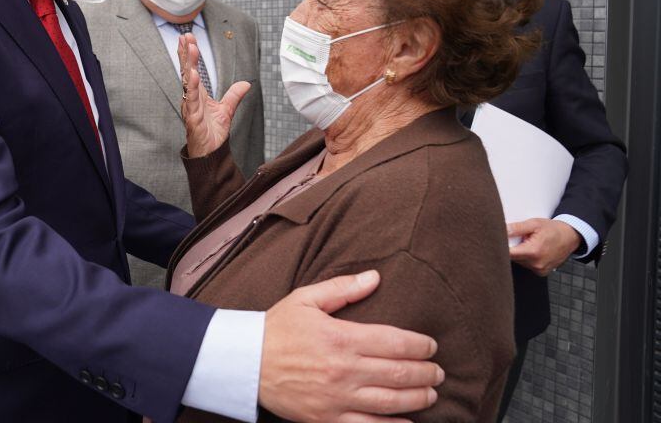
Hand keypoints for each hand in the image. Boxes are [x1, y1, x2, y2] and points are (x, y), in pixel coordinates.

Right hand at [177, 33, 250, 157]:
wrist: (211, 154)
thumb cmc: (212, 134)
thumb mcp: (226, 110)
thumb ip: (234, 95)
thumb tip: (246, 83)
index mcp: (197, 95)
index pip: (192, 70)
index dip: (189, 55)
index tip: (187, 37)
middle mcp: (191, 98)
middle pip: (187, 72)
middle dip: (185, 54)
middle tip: (185, 36)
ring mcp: (190, 108)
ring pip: (187, 83)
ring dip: (188, 65)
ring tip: (190, 48)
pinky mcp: (193, 119)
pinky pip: (191, 101)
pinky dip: (192, 88)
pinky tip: (193, 75)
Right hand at [259, 271, 442, 421]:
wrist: (246, 363)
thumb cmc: (276, 329)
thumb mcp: (306, 299)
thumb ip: (342, 289)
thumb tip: (375, 277)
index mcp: (340, 337)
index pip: (395, 342)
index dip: (420, 345)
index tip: (431, 346)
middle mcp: (344, 370)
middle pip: (400, 373)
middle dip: (427, 373)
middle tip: (438, 371)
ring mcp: (337, 398)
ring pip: (391, 402)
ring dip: (418, 398)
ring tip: (431, 394)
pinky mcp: (328, 419)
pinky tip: (409, 422)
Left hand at [507, 218, 581, 276]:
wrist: (570, 237)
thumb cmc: (553, 229)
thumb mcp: (534, 224)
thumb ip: (516, 228)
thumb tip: (502, 230)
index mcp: (533, 252)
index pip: (508, 254)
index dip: (501, 247)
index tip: (498, 240)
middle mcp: (536, 264)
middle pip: (512, 258)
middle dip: (512, 248)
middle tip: (519, 239)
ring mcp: (539, 270)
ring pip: (519, 262)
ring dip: (520, 253)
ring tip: (528, 244)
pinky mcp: (541, 272)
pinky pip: (527, 265)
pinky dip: (526, 258)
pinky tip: (533, 251)